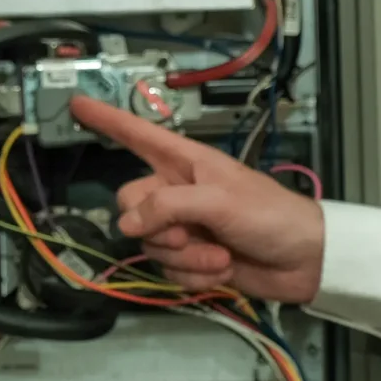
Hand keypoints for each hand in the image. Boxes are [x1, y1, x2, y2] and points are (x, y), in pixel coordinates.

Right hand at [69, 96, 324, 300]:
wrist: (304, 261)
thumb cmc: (269, 215)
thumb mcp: (219, 200)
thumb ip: (168, 206)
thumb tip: (128, 225)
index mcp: (185, 163)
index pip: (137, 135)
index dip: (107, 120)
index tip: (76, 105)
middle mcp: (177, 191)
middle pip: (130, 205)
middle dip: (158, 227)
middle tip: (191, 233)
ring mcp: (183, 227)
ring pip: (148, 244)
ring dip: (185, 257)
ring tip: (219, 254)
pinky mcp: (191, 260)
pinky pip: (168, 270)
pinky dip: (194, 275)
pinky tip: (223, 269)